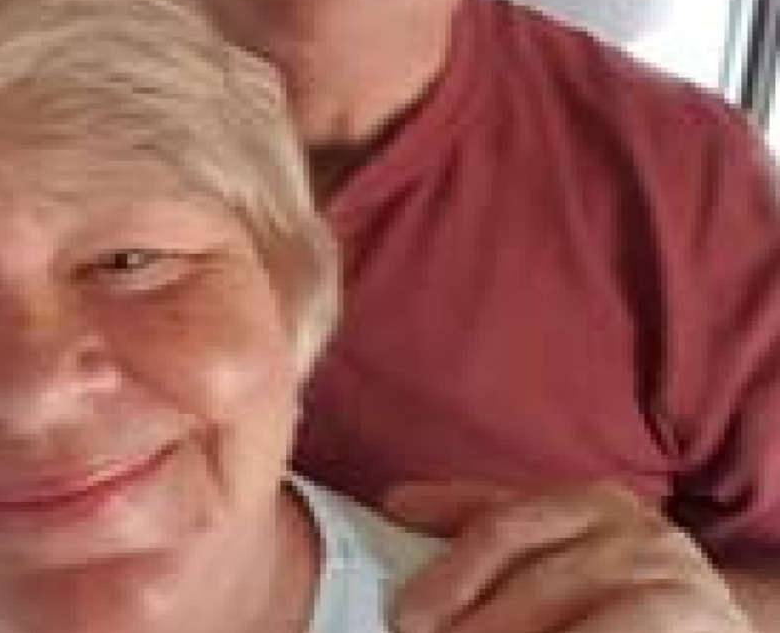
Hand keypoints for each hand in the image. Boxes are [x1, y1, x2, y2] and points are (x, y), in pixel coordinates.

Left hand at [384, 479, 752, 632]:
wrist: (726, 613)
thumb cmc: (616, 574)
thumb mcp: (556, 536)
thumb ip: (480, 516)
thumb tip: (394, 505)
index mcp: (587, 500)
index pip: (503, 524)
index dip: (451, 572)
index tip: (406, 616)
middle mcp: (630, 530)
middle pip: (537, 579)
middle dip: (477, 624)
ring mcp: (669, 580)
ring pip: (578, 616)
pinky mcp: (696, 622)